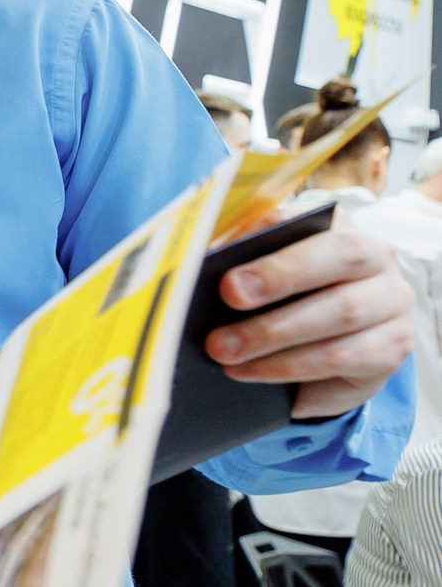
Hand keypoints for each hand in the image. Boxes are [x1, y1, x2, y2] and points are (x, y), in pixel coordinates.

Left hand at [206, 216, 413, 419]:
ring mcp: (391, 301)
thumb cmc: (275, 311)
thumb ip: (233, 263)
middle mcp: (376, 256)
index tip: (233, 247)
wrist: (312, 372)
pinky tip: (247, 370)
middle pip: (340, 254)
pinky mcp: (392, 346)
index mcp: (338, 226)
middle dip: (281, 274)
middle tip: (230, 293)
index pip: (311, 214)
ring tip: (221, 349)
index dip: (272, 228)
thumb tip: (194, 260)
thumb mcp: (253, 284)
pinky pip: (341, 355)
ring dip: (273, 332)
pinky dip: (287, 365)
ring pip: (340, 311)